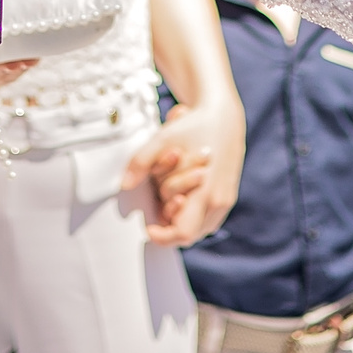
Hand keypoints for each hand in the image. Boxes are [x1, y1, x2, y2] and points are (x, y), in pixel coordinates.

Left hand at [123, 97, 242, 244]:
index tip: (149, 228)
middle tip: (161, 200)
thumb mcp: (163, 138)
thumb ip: (141, 162)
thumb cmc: (194, 126)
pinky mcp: (228, 197)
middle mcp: (219, 201)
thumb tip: (124, 184)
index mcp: (206, 191)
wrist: (224, 116)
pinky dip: (194, 213)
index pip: (184, 232)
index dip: (163, 236)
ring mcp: (226, 200)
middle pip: (190, 234)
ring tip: (172, 197)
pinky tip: (185, 195)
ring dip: (183, 220)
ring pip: (200, 229)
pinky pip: (208, 219)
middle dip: (170, 222)